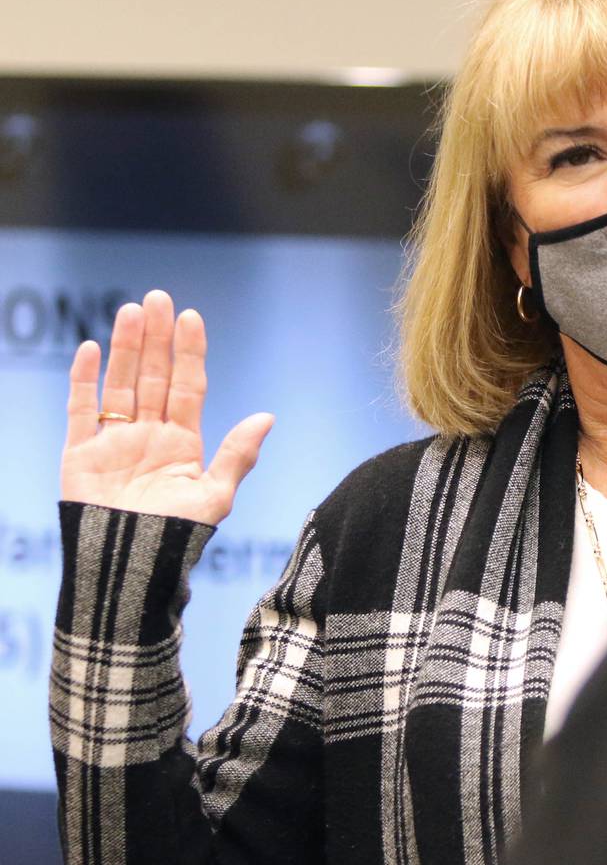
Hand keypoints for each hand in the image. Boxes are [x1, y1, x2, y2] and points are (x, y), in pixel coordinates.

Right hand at [60, 289, 273, 525]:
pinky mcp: (80, 452)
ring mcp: (114, 441)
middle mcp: (149, 434)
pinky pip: (80, 409)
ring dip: (125, 348)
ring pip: (120, 384)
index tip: (192, 318)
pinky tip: (89, 350)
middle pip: (153, 376)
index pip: (188, 386)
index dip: (189, 352)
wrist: (131, 567)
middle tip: (158, 297)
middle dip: (156, 338)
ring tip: (131, 311)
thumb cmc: (177, 537)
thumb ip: (238, 455)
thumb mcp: (215, 495)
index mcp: (182, 441)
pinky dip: (84, 380)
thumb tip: (268, 417)